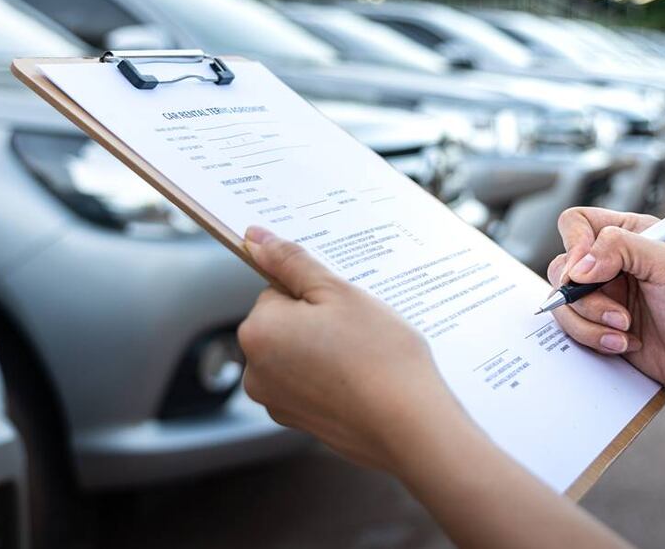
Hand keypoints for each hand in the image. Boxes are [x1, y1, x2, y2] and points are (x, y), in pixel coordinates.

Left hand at [238, 226, 465, 470]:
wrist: (410, 425)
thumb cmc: (379, 356)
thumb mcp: (338, 293)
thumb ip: (292, 262)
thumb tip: (255, 239)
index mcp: (257, 332)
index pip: (278, 291)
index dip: (315, 294)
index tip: (343, 307)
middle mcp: (255, 371)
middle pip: (285, 324)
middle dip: (317, 322)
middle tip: (357, 331)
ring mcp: (275, 402)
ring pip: (298, 354)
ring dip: (324, 350)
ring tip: (361, 357)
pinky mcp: (298, 422)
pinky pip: (309, 383)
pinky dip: (330, 378)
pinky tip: (360, 380)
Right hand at [547, 207, 664, 397]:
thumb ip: (621, 249)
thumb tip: (579, 265)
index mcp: (630, 234)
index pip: (577, 223)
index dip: (574, 245)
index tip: (586, 271)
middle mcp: (611, 262)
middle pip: (562, 267)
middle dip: (586, 298)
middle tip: (619, 313)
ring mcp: (602, 294)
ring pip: (563, 301)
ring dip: (591, 322)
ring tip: (625, 330)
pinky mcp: (597, 323)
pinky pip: (570, 327)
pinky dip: (593, 338)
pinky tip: (624, 343)